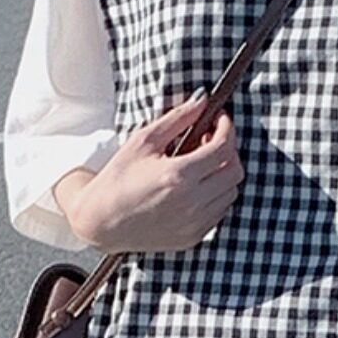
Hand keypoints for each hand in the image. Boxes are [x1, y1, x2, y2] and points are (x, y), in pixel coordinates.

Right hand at [55, 91, 244, 252]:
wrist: (102, 221)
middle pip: (235, 172)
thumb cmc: (118, 179)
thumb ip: (177, 118)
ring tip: (202, 164)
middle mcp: (191, 202)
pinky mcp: (193, 237)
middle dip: (229, 150)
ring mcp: (194, 224)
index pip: (223, 148)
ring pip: (230, 194)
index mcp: (179, 175)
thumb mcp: (144, 140)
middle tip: (211, 140)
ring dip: (223, 174)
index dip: (226, 128)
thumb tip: (202, 100)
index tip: (219, 119)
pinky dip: (215, 196)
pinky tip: (196, 186)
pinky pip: (219, 213)